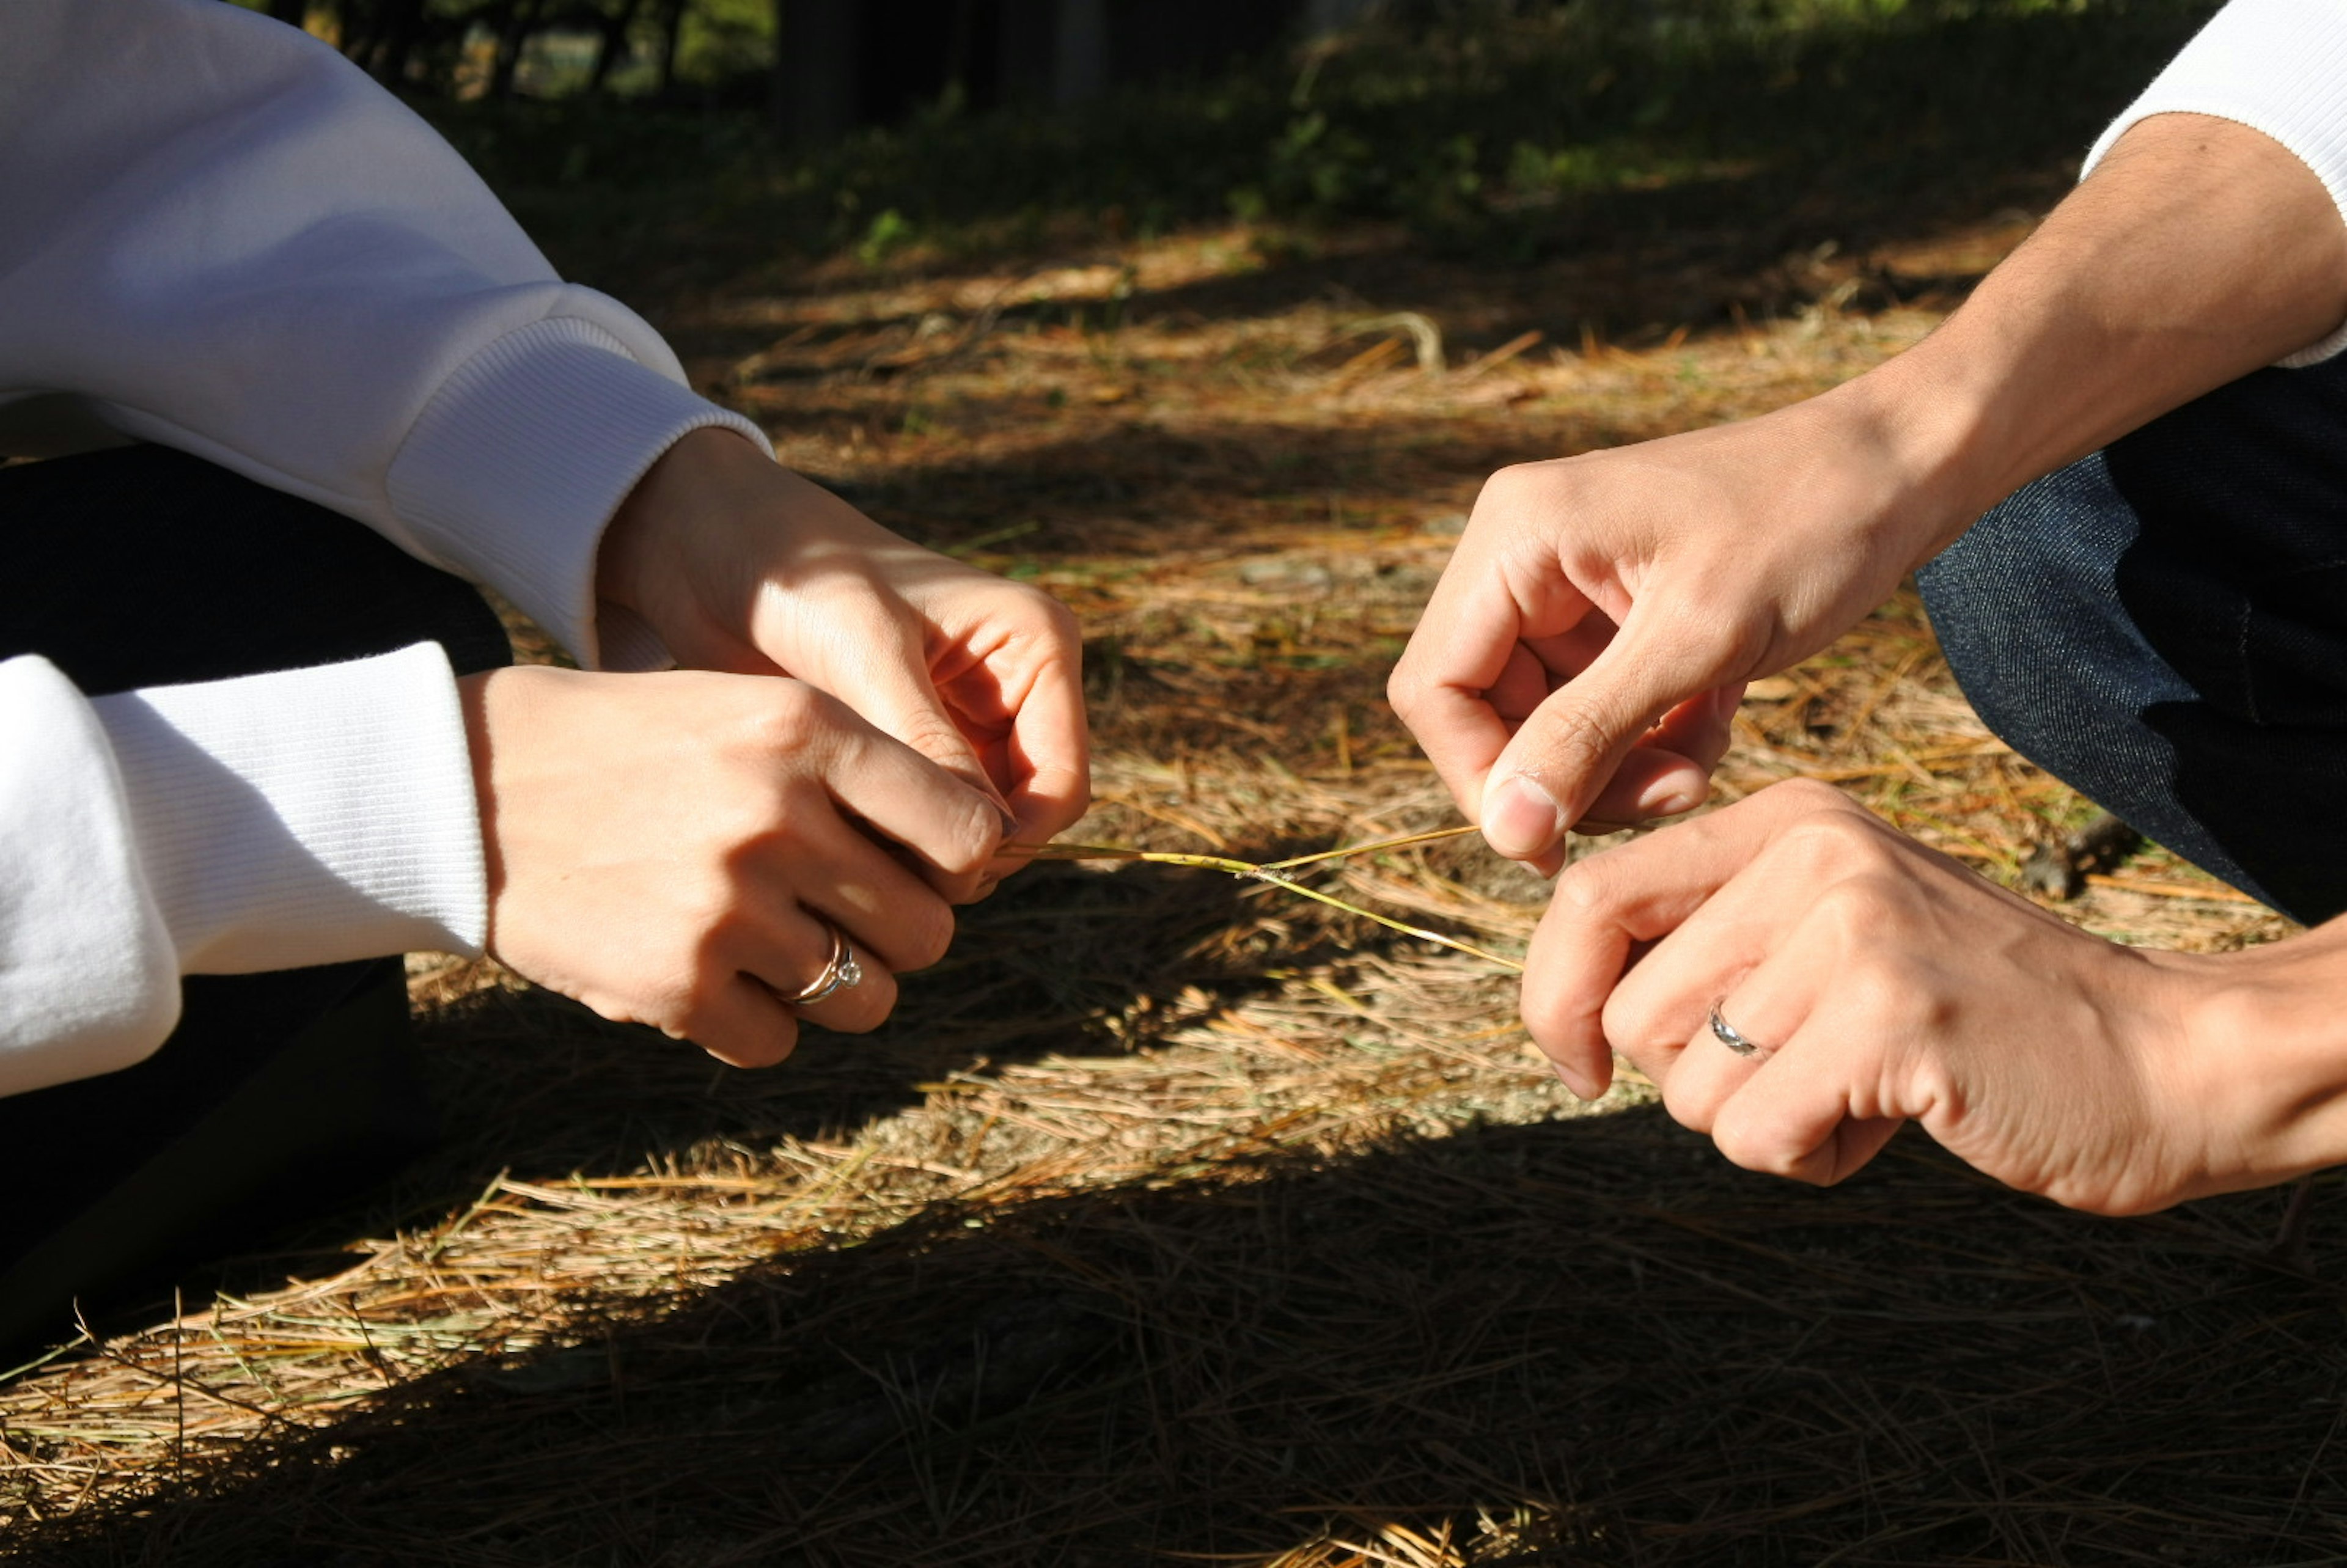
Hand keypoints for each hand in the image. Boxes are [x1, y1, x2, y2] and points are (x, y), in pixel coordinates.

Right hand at [458, 664, 1004, 1067]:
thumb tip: (976, 856)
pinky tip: (708, 976)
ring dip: (834, 989)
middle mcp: (780, 815)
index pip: (966, 830)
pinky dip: (753, 1025)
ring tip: (773, 949)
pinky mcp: (677, 984)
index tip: (923, 872)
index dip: (957, 866)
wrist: (465, 791)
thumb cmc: (629, 748)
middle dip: (896, 936)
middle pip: (928, 930)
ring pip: (866, 999)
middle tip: (841, 919)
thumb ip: (857, 769)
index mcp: (807, 729)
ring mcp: (729, 906)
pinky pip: (778, 1043)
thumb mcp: (746, 710)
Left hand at [598, 429, 1087, 891]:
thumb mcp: (865, 650)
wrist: (716, 549)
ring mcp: (968, 721)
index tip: (930, 863)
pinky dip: (895, 839)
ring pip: (976, 828)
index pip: (1062, 784)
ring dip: (926, 852)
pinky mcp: (918, 746)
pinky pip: (928, 820)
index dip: (1009, 838)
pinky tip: (838, 837)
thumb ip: (926, 739)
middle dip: (966, 851)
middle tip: (880, 868)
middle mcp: (1017, 687)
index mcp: (1036, 647)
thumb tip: (982, 839)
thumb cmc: (797, 571)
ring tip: (848, 848)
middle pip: (1026, 818)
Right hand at [1388, 388, 1960, 870]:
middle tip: (1662, 798)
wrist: (1904, 469)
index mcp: (1514, 535)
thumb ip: (1588, 735)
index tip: (1556, 839)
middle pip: (1484, 714)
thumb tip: (1503, 832)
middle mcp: (1521, 555)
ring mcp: (1566, 586)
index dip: (1482, 777)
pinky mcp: (1613, 615)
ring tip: (1698, 768)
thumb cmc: (1810, 526)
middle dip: (1565, 777)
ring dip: (1615, 770)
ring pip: (1543, 726)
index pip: (1435, 688)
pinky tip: (1712, 727)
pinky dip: (1647, 743)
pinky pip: (1595, 713)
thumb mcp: (1699, 640)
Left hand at [1523, 779, 2241, 1215]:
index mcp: (1784, 820)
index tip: (1579, 1067)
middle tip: (1801, 1073)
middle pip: (1628, 1011)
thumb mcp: (1834, 932)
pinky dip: (1811, 1157)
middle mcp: (1810, 853)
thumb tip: (1568, 1010)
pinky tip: (1892, 1117)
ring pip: (1687, 1087)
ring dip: (1761, 1124)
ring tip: (1861, 1086)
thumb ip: (1713, 941)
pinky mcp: (1888, 1016)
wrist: (2160, 1057)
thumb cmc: (1969, 1016)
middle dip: (1692, 1080)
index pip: (1588, 895)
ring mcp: (1853, 927)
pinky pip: (1758, 1134)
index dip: (1554, 997)